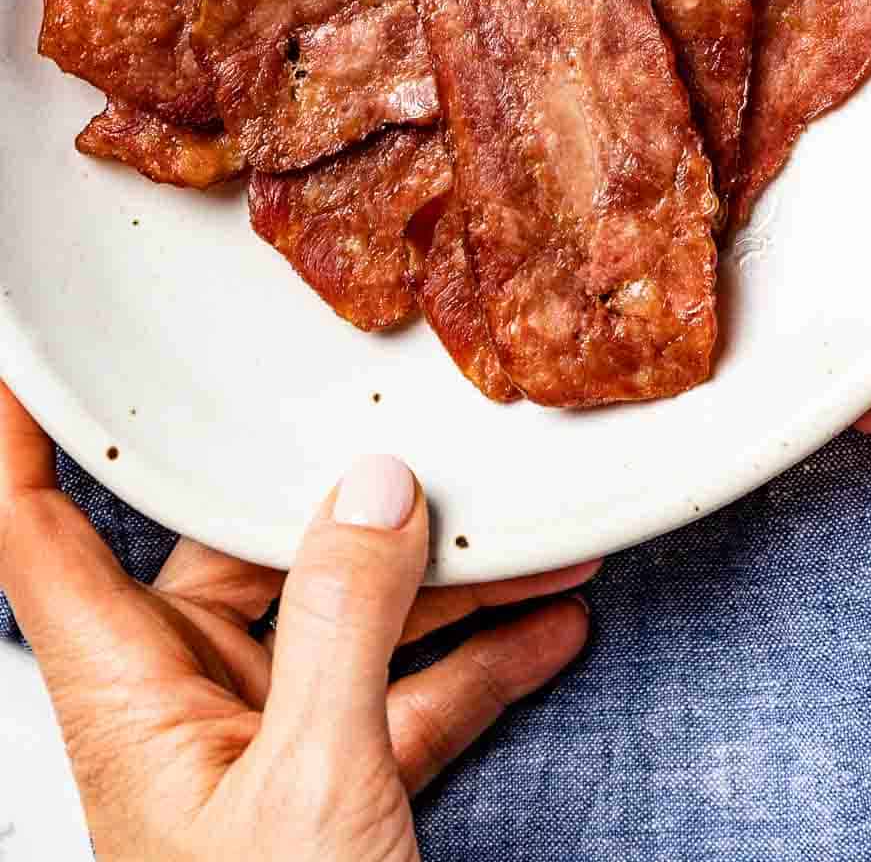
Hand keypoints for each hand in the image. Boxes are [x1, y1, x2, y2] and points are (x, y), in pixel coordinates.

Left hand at [0, 386, 595, 860]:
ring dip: (441, 581)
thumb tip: (370, 492)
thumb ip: (337, 621)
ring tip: (531, 537)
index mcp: (128, 692)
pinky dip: (476, 660)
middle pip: (239, 552)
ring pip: (342, 616)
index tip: (35, 354)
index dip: (23, 438)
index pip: (38, 535)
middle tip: (421, 435)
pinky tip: (548, 628)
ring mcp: (264, 742)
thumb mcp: (310, 783)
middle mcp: (185, 702)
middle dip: (341, 500)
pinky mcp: (337, 786)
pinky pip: (407, 692)